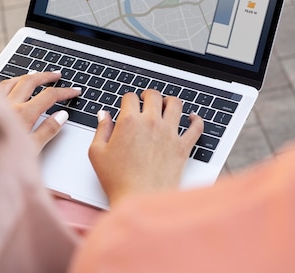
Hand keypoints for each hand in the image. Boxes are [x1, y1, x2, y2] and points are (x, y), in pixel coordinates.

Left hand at [0, 71, 80, 152]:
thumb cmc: (0, 163)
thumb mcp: (31, 150)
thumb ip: (47, 131)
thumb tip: (62, 115)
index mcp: (23, 115)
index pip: (49, 97)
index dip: (64, 92)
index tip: (74, 91)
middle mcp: (8, 105)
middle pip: (30, 82)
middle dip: (46, 76)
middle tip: (57, 75)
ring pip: (10, 81)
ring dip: (24, 77)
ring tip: (33, 75)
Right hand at [88, 89, 202, 206]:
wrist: (140, 199)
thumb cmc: (118, 180)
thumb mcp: (97, 153)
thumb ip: (101, 129)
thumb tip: (104, 115)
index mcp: (129, 122)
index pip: (130, 97)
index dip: (127, 99)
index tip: (127, 105)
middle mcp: (151, 123)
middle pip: (154, 95)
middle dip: (148, 95)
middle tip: (146, 99)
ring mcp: (170, 134)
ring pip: (176, 104)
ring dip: (170, 101)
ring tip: (165, 104)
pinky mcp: (183, 147)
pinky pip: (196, 127)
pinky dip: (196, 119)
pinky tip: (192, 118)